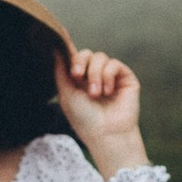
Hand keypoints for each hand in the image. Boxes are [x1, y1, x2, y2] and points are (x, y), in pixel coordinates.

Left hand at [56, 47, 146, 175]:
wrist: (106, 134)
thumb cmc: (84, 119)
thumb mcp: (66, 94)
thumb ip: (60, 71)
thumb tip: (55, 48)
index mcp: (80, 80)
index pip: (75, 58)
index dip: (71, 54)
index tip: (66, 52)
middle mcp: (95, 76)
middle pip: (87, 53)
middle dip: (81, 62)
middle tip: (77, 76)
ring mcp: (111, 77)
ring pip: (100, 57)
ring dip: (95, 74)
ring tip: (96, 94)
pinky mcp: (126, 79)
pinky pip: (115, 64)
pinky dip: (108, 75)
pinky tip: (108, 92)